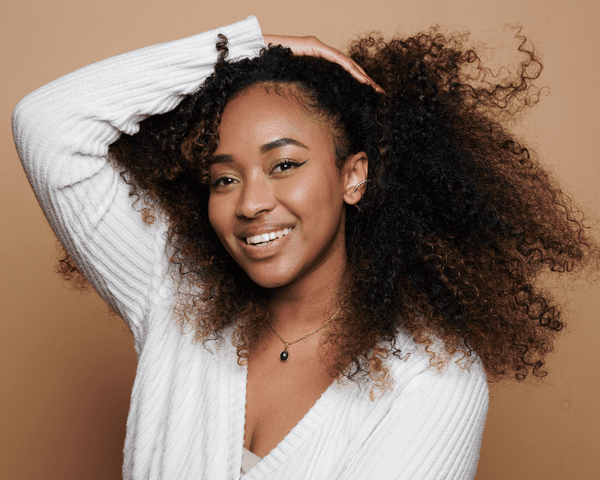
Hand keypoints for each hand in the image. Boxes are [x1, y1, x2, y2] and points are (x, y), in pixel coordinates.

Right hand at [263, 34, 383, 92]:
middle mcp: (320, 53)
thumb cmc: (269, 72)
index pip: (342, 74)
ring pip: (346, 63)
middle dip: (365, 81)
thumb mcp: (291, 86)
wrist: (254, 53)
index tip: (369, 95)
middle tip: (379, 93)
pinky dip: (349, 68)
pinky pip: (336, 59)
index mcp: (317, 63)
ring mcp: (318, 47)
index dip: (357, 84)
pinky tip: (360, 78)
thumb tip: (310, 114)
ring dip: (362, 76)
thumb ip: (303, 93)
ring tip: (374, 87)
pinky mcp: (314, 46)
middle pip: (348, 68)